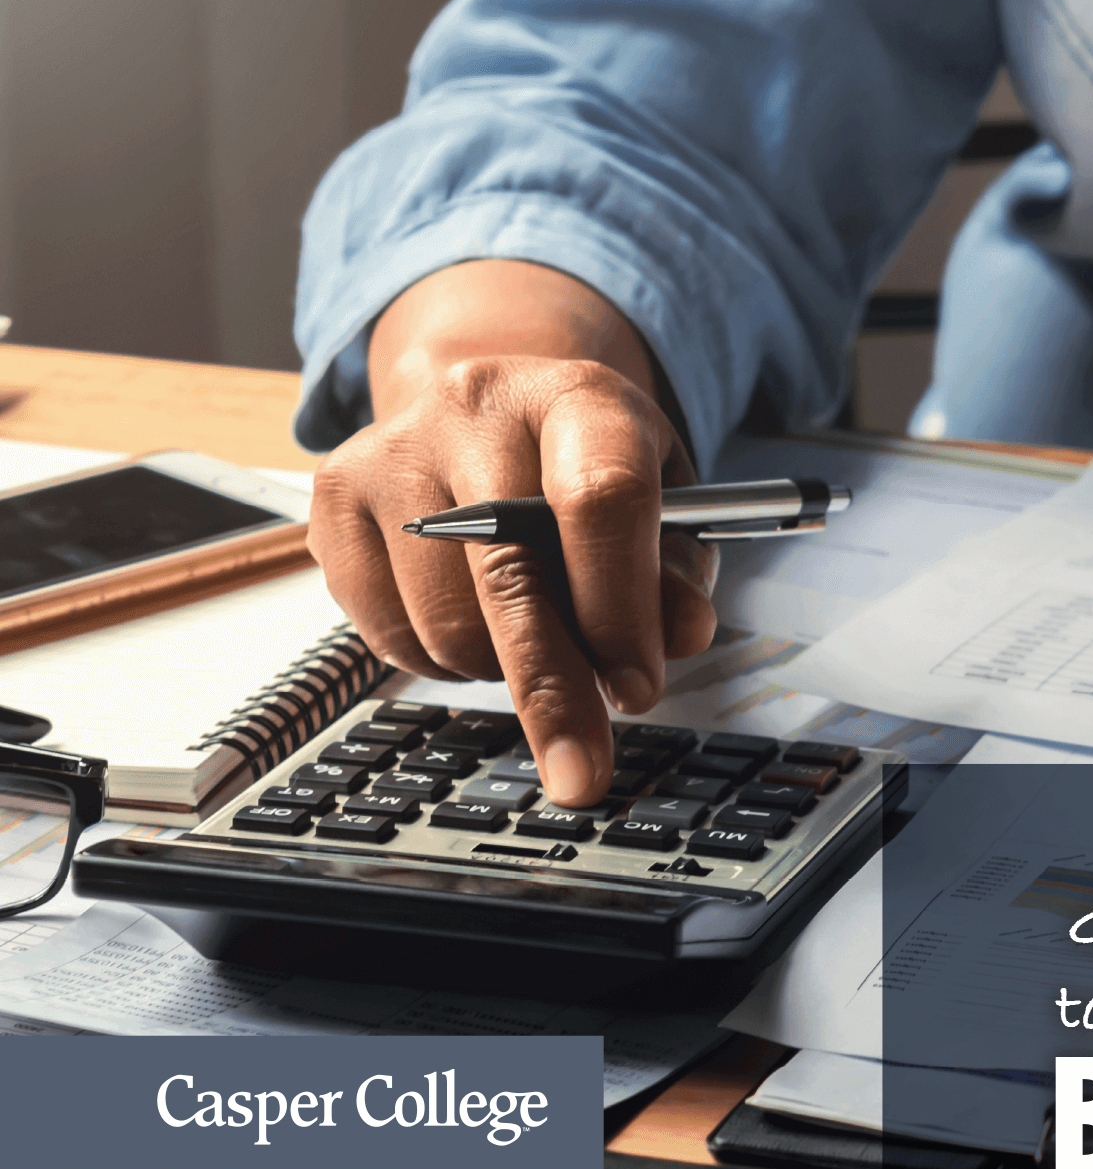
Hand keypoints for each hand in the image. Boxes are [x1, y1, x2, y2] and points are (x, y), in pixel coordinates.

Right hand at [309, 262, 716, 805]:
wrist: (493, 407)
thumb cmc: (588, 469)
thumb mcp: (662, 504)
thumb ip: (677, 573)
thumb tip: (682, 636)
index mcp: (578, 399)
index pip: (600, 499)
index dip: (620, 608)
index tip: (637, 690)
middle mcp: (476, 408)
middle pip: (512, 575)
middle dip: (553, 689)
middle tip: (582, 769)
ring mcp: (393, 451)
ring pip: (447, 621)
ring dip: (497, 669)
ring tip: (531, 641)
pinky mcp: (334, 499)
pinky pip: (388, 634)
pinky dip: (441, 660)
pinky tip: (472, 623)